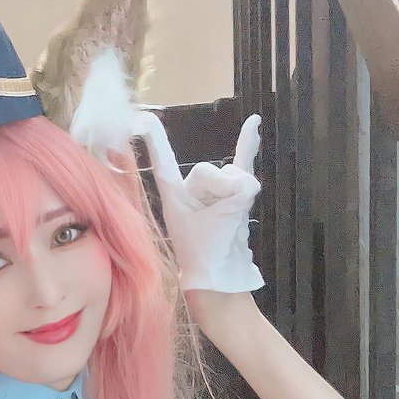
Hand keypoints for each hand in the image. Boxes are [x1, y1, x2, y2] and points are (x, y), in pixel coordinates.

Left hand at [136, 111, 264, 293]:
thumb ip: (237, 189)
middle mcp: (189, 191)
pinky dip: (248, 145)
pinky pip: (240, 165)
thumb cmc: (210, 253)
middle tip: (216, 221)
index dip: (156, 141)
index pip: (163, 162)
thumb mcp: (223, 216)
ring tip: (227, 225)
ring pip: (232, 176)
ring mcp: (211, 192)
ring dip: (236, 196)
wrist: (221, 280)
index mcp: (173, 196)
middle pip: (211, 170)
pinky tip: (254, 123)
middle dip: (221, 189)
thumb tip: (248, 183)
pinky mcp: (230, 196)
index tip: (144, 118)